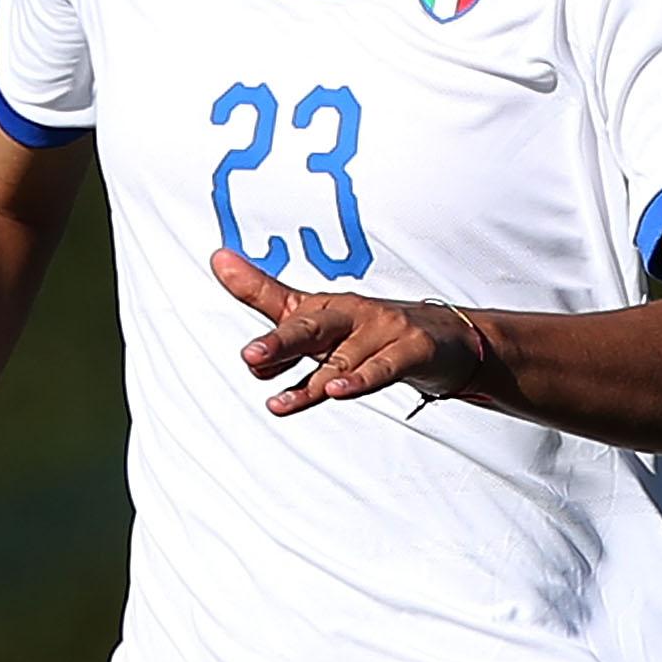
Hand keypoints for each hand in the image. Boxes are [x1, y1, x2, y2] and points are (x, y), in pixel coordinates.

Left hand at [211, 248, 485, 416]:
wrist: (443, 338)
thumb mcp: (317, 314)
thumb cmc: (369, 327)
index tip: (248, 358)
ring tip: (283, 402)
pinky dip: (363, 379)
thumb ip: (265, 294)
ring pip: (345, 359)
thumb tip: (218, 258)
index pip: (291, 322)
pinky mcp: (413, 350)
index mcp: (327, 307)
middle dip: (281, 342)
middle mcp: (353, 315)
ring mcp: (385, 331)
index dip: (270, 343)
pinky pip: (386, 367)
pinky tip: (340, 391)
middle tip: (251, 357)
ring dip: (315, 382)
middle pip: (312, 327)